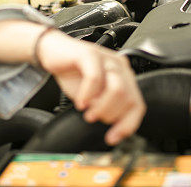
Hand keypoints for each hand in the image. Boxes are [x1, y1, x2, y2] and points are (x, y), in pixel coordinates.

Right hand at [36, 29, 145, 145]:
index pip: (137, 105)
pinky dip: (86, 95)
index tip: (113, 137)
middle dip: (110, 115)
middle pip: (129, 99)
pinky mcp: (90, 54)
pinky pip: (95, 78)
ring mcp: (106, 58)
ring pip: (117, 89)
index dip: (127, 125)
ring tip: (87, 111)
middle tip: (93, 118)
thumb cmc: (72, 73)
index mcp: (124, 77)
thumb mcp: (92, 97)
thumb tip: (114, 129)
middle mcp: (119, 66)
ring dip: (102, 107)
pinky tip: (79, 101)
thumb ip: (106, 108)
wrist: (53, 53)